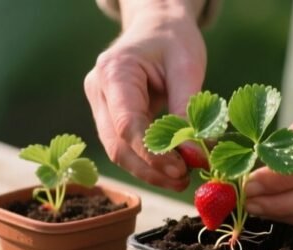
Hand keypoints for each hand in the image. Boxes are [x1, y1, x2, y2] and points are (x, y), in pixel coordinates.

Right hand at [84, 2, 205, 190]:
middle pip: (117, 145)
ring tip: (181, 179)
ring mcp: (99, 104)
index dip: (152, 154)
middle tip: (184, 181)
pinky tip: (171, 169)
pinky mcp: (107, 115)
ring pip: (118, 151)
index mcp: (114, 72)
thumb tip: (195, 155)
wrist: (157, 25)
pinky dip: (146, 161)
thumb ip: (188, 111)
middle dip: (150, 170)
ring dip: (148, 171)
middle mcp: (98, 90)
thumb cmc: (173, 40)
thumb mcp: (187, 68)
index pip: (127, 125)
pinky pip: (123, 146)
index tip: (181, 169)